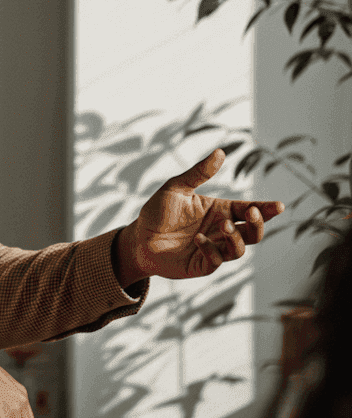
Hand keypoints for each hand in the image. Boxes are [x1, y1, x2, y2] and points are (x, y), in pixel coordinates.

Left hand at [115, 148, 284, 282]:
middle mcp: (220, 230)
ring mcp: (213, 249)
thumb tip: (220, 152)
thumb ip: (199, 173)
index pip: (249, 210)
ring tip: (223, 226)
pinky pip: (217, 260)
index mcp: (220, 210)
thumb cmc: (157, 211)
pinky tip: (198, 240)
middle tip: (252, 213)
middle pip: (253, 232)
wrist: (138, 237)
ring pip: (240, 249)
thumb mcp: (176, 187)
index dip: (266, 209)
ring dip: (236, 238)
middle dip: (258, 224)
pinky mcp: (202, 264)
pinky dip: (212, 250)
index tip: (278, 206)